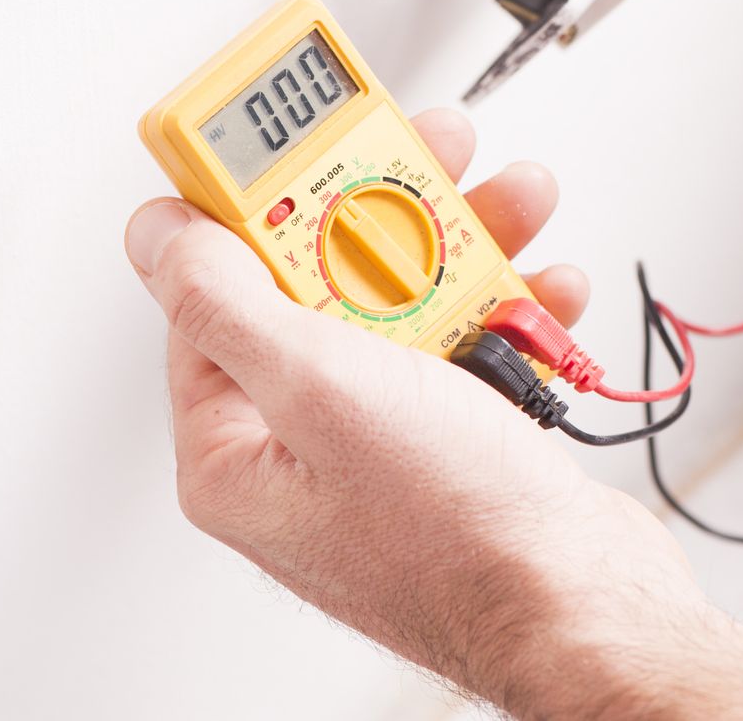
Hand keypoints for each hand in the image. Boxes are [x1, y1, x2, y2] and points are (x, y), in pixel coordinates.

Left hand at [124, 108, 742, 718]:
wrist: (583, 600)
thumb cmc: (456, 534)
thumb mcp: (321, 386)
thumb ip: (229, 299)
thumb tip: (159, 234)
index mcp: (238, 446)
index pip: (217, 291)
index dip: (262, 204)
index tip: (303, 141)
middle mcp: (305, 445)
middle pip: (327, 283)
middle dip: (392, 211)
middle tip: (436, 154)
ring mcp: (386, 442)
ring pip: (409, 302)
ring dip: (469, 244)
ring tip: (516, 204)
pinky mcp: (459, 439)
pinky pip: (470, 343)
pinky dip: (511, 305)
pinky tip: (544, 289)